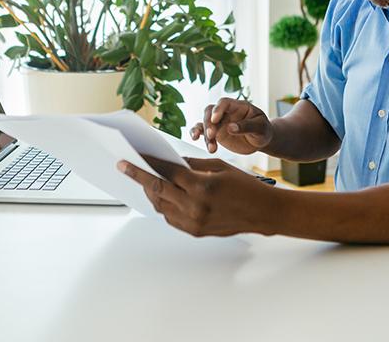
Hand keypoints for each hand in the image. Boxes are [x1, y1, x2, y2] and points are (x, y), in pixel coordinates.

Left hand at [118, 157, 274, 236]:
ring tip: (143, 179)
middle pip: (157, 189)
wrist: (263, 212)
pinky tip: (161, 195)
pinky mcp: (196, 231)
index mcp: (202, 186)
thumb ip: (192, 165)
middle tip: (124, 167)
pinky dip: (163, 205)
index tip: (134, 156)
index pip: (167, 172)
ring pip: (161, 206)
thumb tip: (171, 163)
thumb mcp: (220, 167)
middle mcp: (195, 206)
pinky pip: (171, 218)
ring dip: (150, 191)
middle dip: (138, 176)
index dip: (149, 162)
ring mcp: (194, 222)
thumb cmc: (245, 186)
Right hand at [190, 98, 272, 154]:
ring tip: (211, 148)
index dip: (218, 109)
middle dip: (208, 123)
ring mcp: (219, 122)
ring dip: (203, 133)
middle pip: (210, 111)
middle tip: (211, 135)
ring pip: (204, 122)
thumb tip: (231, 128)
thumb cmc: (263, 130)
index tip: (215, 119)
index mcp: (238, 106)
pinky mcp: (215, 133)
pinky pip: (202, 130)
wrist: (260, 140)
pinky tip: (195, 138)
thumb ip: (247, 126)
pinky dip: (197, 133)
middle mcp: (226, 112)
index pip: (225, 103)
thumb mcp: (261, 128)